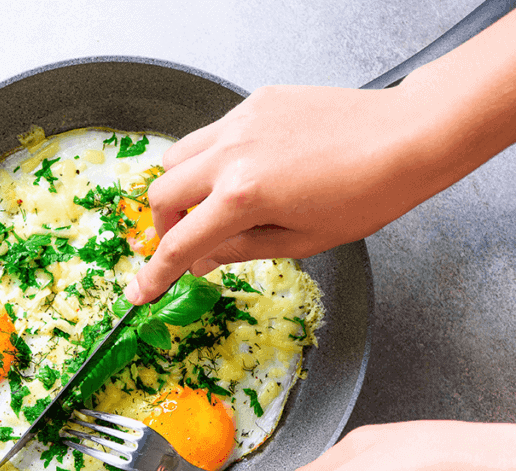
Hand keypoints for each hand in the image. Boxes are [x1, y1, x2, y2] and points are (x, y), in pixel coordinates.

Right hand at [124, 8, 515, 304]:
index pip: (180, 243)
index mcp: (244, 197)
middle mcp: (232, 154)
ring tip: (213, 203)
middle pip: (162, 193)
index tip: (138, 292)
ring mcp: (241, 121)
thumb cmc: (367, 196)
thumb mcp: (302, 241)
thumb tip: (201, 260)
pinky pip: (212, 133)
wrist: (408, 136)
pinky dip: (213, 157)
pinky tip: (248, 168)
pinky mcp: (256, 101)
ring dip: (182, 187)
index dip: (155, 274)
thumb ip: (240, 250)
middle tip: (189, 240)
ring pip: (178, 156)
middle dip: (165, 224)